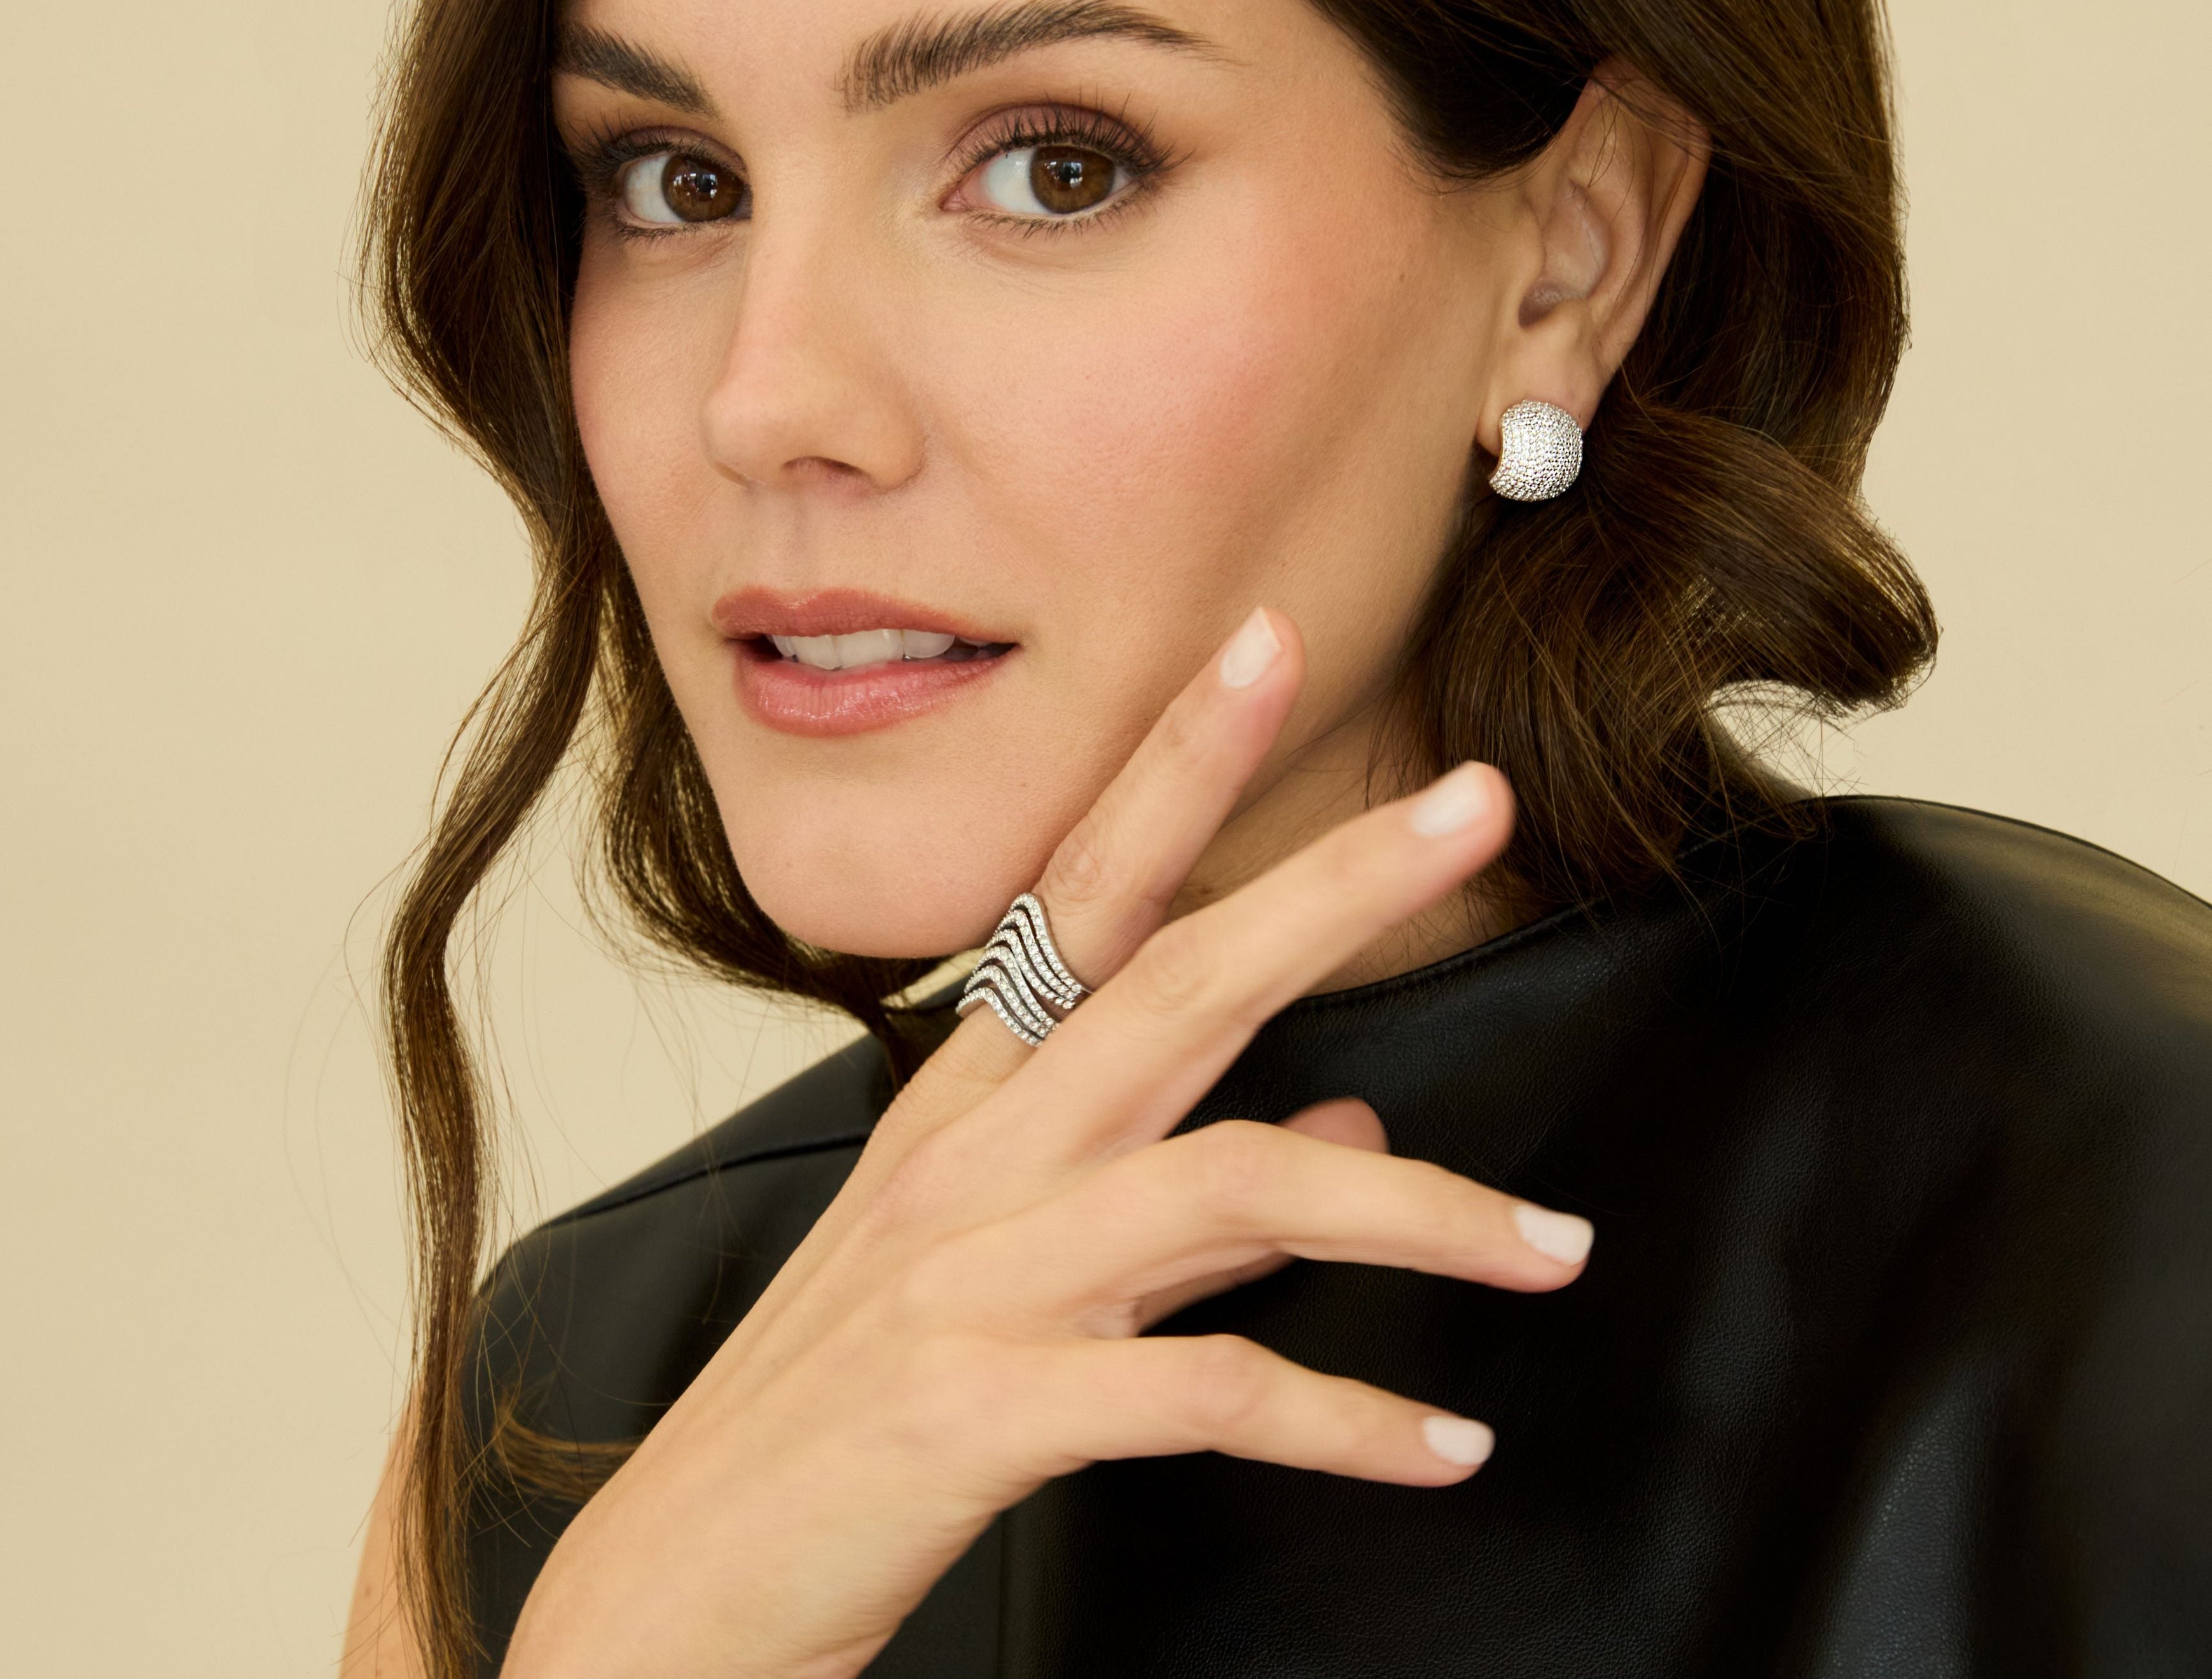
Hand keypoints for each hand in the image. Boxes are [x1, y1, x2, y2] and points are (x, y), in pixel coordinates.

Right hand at [501, 608, 1591, 1678]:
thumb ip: (1176, 1193)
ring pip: (1224, 1187)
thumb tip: (1341, 1133)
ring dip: (1413, 1211)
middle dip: (1329, 884)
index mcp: (966, 1102)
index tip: (1260, 646)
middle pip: (1172, 979)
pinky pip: (1201, 1394)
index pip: (1083, 888)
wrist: (676, 1594)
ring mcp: (972, 1276)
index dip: (1172, 759)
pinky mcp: (978, 1411)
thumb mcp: (1003, 1272)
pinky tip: (1444, 1443)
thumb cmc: (842, 1412)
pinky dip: (1341, 1422)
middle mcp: (971, 1158)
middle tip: (1471, 803)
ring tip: (1554, 1245)